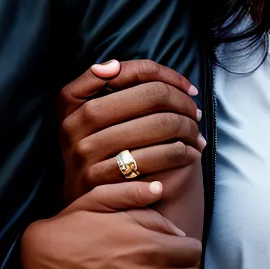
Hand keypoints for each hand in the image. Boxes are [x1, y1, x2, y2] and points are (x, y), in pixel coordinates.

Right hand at [21, 180, 200, 268]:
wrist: (41, 260)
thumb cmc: (75, 225)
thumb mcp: (103, 197)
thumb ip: (137, 194)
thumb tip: (162, 191)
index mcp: (148, 244)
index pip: (193, 250)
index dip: (190, 245)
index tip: (181, 243)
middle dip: (189, 265)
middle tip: (178, 259)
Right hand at [59, 59, 203, 201]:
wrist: (88, 202)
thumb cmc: (102, 146)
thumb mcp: (96, 113)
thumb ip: (109, 85)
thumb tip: (114, 66)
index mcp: (71, 101)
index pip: (131, 71)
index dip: (169, 75)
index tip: (189, 89)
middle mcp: (73, 124)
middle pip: (152, 95)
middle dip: (184, 102)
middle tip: (198, 113)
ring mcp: (84, 153)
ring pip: (160, 125)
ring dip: (189, 128)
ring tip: (198, 135)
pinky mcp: (100, 181)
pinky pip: (156, 158)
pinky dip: (183, 153)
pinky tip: (191, 154)